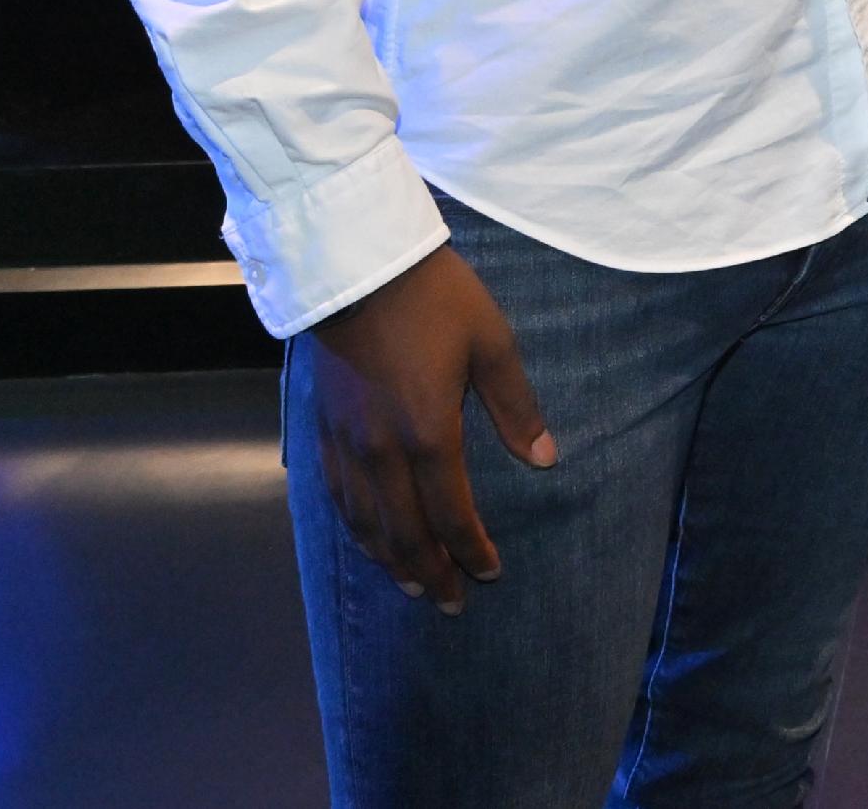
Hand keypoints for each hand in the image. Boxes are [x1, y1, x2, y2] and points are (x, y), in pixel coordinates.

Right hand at [300, 244, 556, 614]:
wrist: (356, 263)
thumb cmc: (434, 298)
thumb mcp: (491, 343)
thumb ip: (516, 407)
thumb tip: (545, 458)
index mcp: (427, 434)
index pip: (451, 514)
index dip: (471, 550)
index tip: (489, 573)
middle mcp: (380, 452)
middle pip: (405, 532)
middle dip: (431, 573)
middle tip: (450, 604)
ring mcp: (345, 443)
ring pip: (365, 523)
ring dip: (391, 560)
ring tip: (412, 584)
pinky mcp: (322, 428)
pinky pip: (336, 497)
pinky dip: (355, 528)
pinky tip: (366, 537)